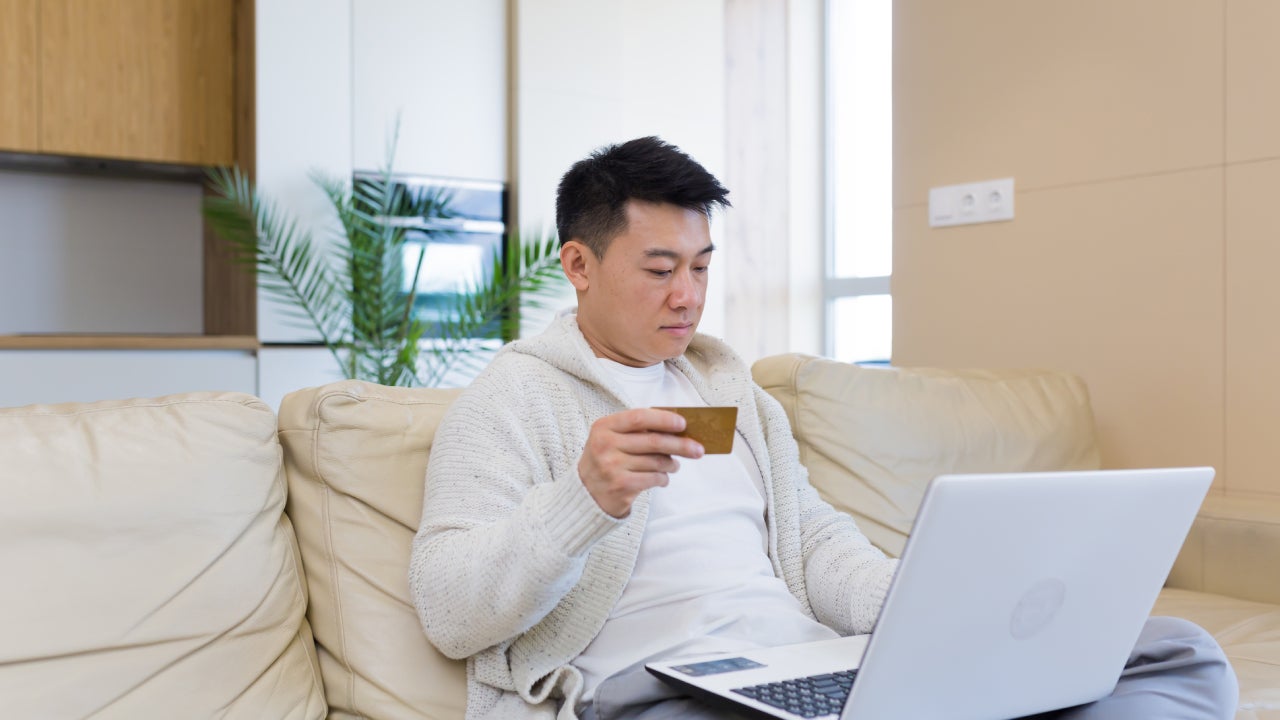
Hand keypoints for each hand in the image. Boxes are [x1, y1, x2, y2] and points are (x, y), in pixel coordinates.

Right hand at [578, 408, 704, 517]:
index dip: (664, 419)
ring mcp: (612, 466)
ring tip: (675, 465)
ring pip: (656, 462)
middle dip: (681, 445)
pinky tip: (662, 478)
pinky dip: (663, 479)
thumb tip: (677, 429)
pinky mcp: (620, 486)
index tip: (683, 424)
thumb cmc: (606, 460)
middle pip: (653, 441)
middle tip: (698, 449)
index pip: (639, 417)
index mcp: (604, 427)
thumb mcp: (611, 438)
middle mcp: (605, 445)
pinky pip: (654, 479)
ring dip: (672, 464)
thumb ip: (637, 431)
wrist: (585, 494)